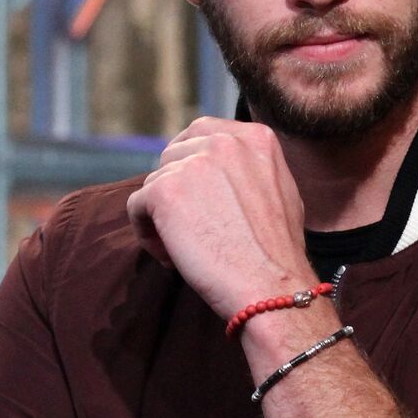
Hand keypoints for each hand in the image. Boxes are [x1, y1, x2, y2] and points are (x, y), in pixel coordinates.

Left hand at [126, 117, 317, 317]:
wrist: (270, 284)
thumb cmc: (277, 251)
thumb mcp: (281, 190)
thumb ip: (251, 167)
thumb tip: (220, 167)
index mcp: (255, 137)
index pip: (203, 132)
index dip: (190, 162)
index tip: (193, 192)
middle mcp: (223, 141)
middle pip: (174, 155)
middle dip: (175, 187)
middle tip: (187, 224)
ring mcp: (193, 163)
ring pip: (155, 182)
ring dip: (161, 215)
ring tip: (183, 248)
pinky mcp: (165, 190)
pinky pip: (137, 205)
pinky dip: (146, 232)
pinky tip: (170, 257)